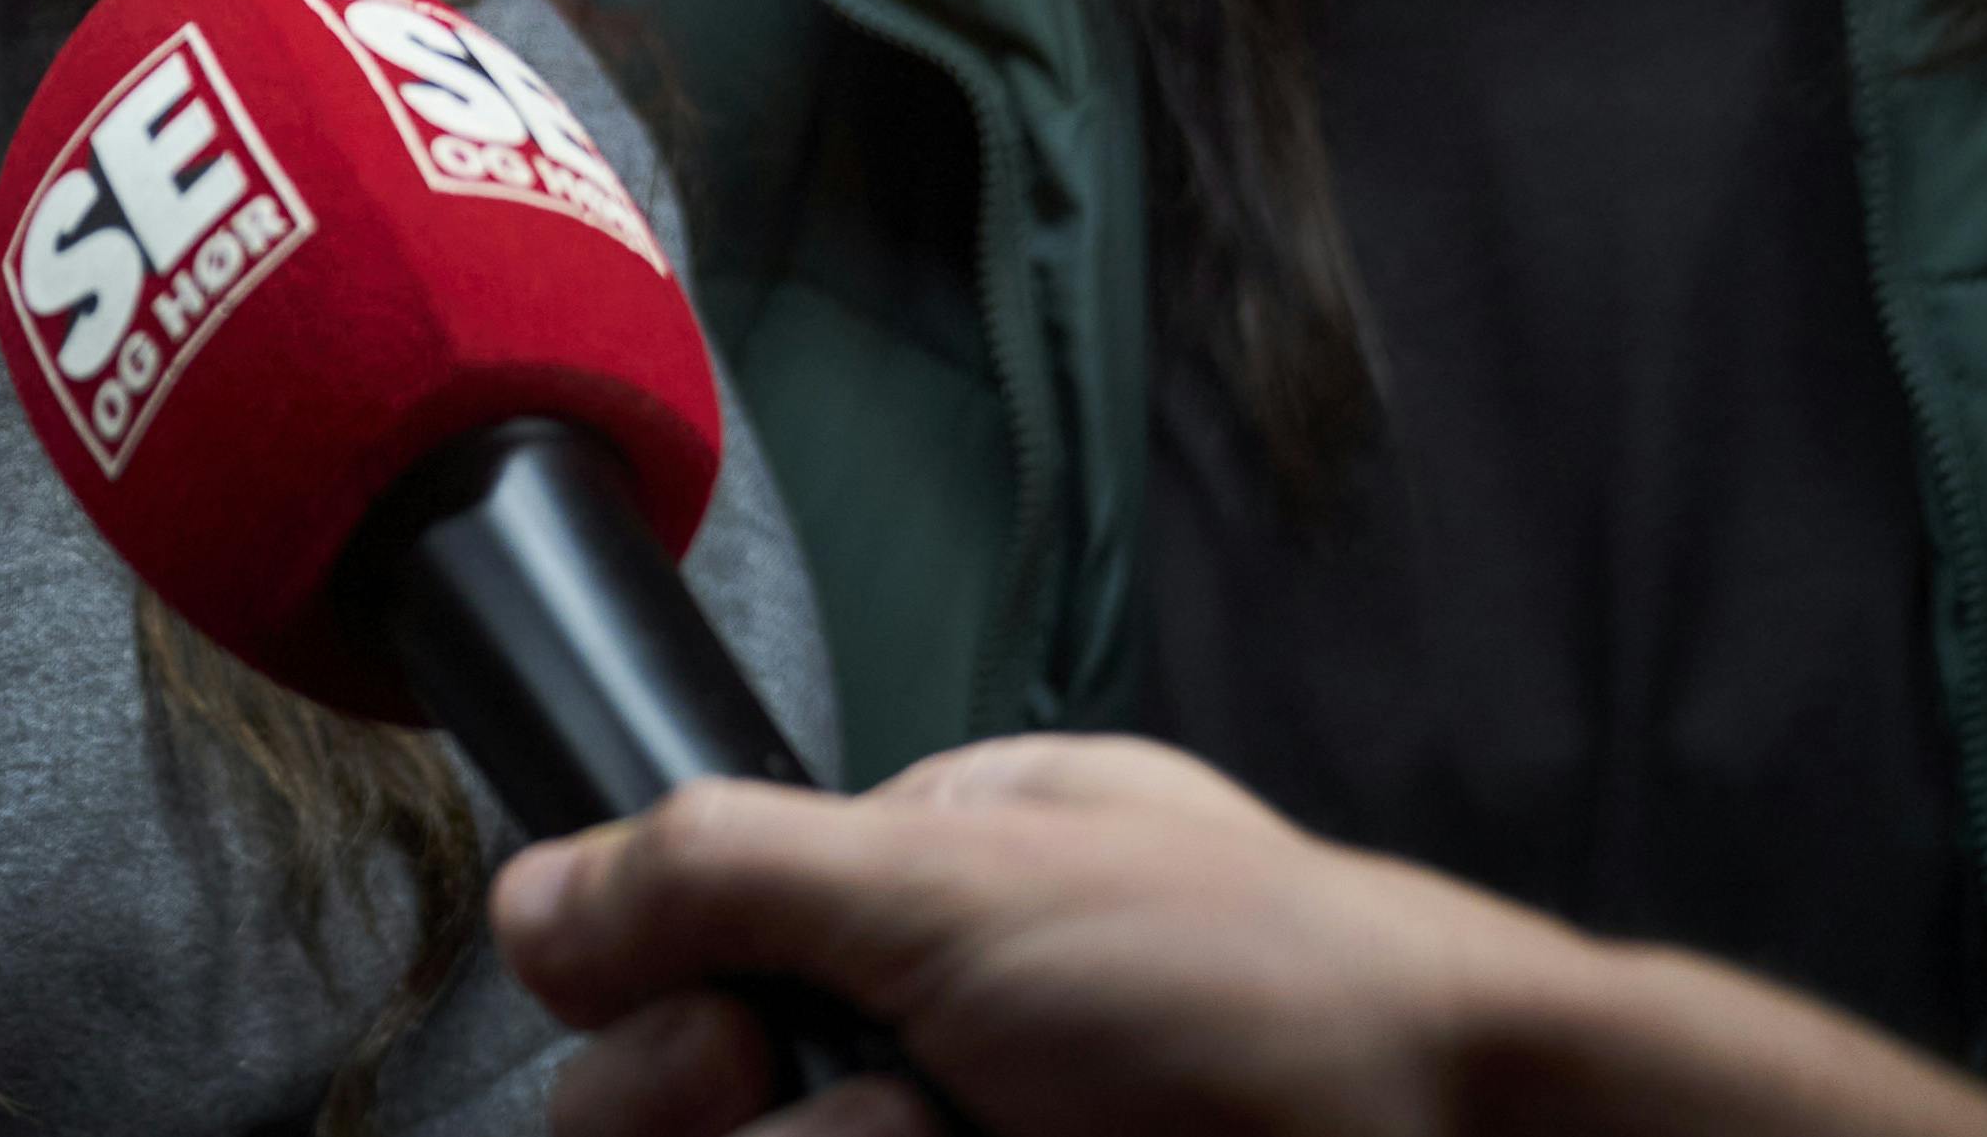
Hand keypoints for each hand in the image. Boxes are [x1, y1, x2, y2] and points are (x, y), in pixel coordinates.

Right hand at [487, 736, 1986, 1136]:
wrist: (1459, 1135)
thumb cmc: (1254, 987)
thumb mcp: (957, 884)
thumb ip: (721, 875)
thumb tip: (527, 898)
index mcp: (916, 890)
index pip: (671, 959)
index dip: (665, 1022)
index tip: (730, 1050)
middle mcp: (928, 1026)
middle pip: (692, 1112)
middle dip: (751, 1129)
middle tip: (899, 1116)